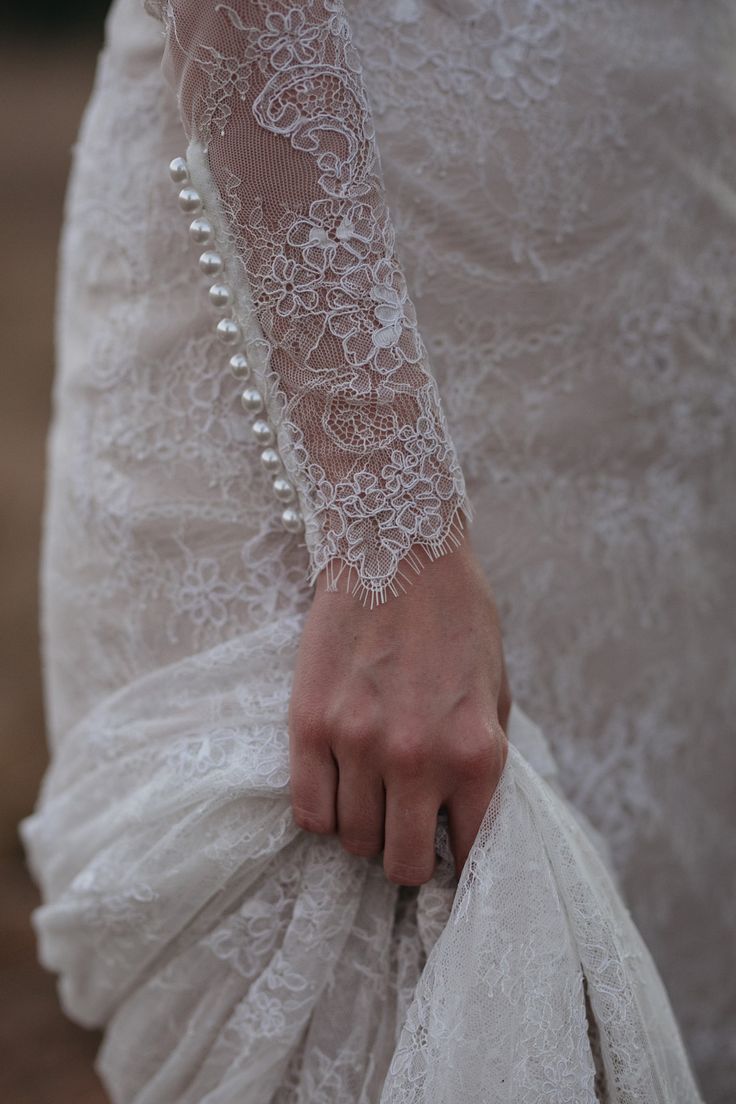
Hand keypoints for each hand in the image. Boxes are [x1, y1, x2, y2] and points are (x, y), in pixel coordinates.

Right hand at [287, 533, 510, 884]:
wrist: (397, 548)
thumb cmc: (456, 617)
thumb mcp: (494, 690)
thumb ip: (481, 759)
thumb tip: (462, 818)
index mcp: (475, 753)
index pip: (468, 856)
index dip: (457, 863)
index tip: (445, 852)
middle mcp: (417, 758)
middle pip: (400, 864)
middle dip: (405, 855)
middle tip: (403, 827)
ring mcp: (358, 742)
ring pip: (352, 840)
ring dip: (363, 828)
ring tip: (370, 794)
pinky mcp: (310, 723)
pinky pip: (307, 810)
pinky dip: (323, 811)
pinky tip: (336, 786)